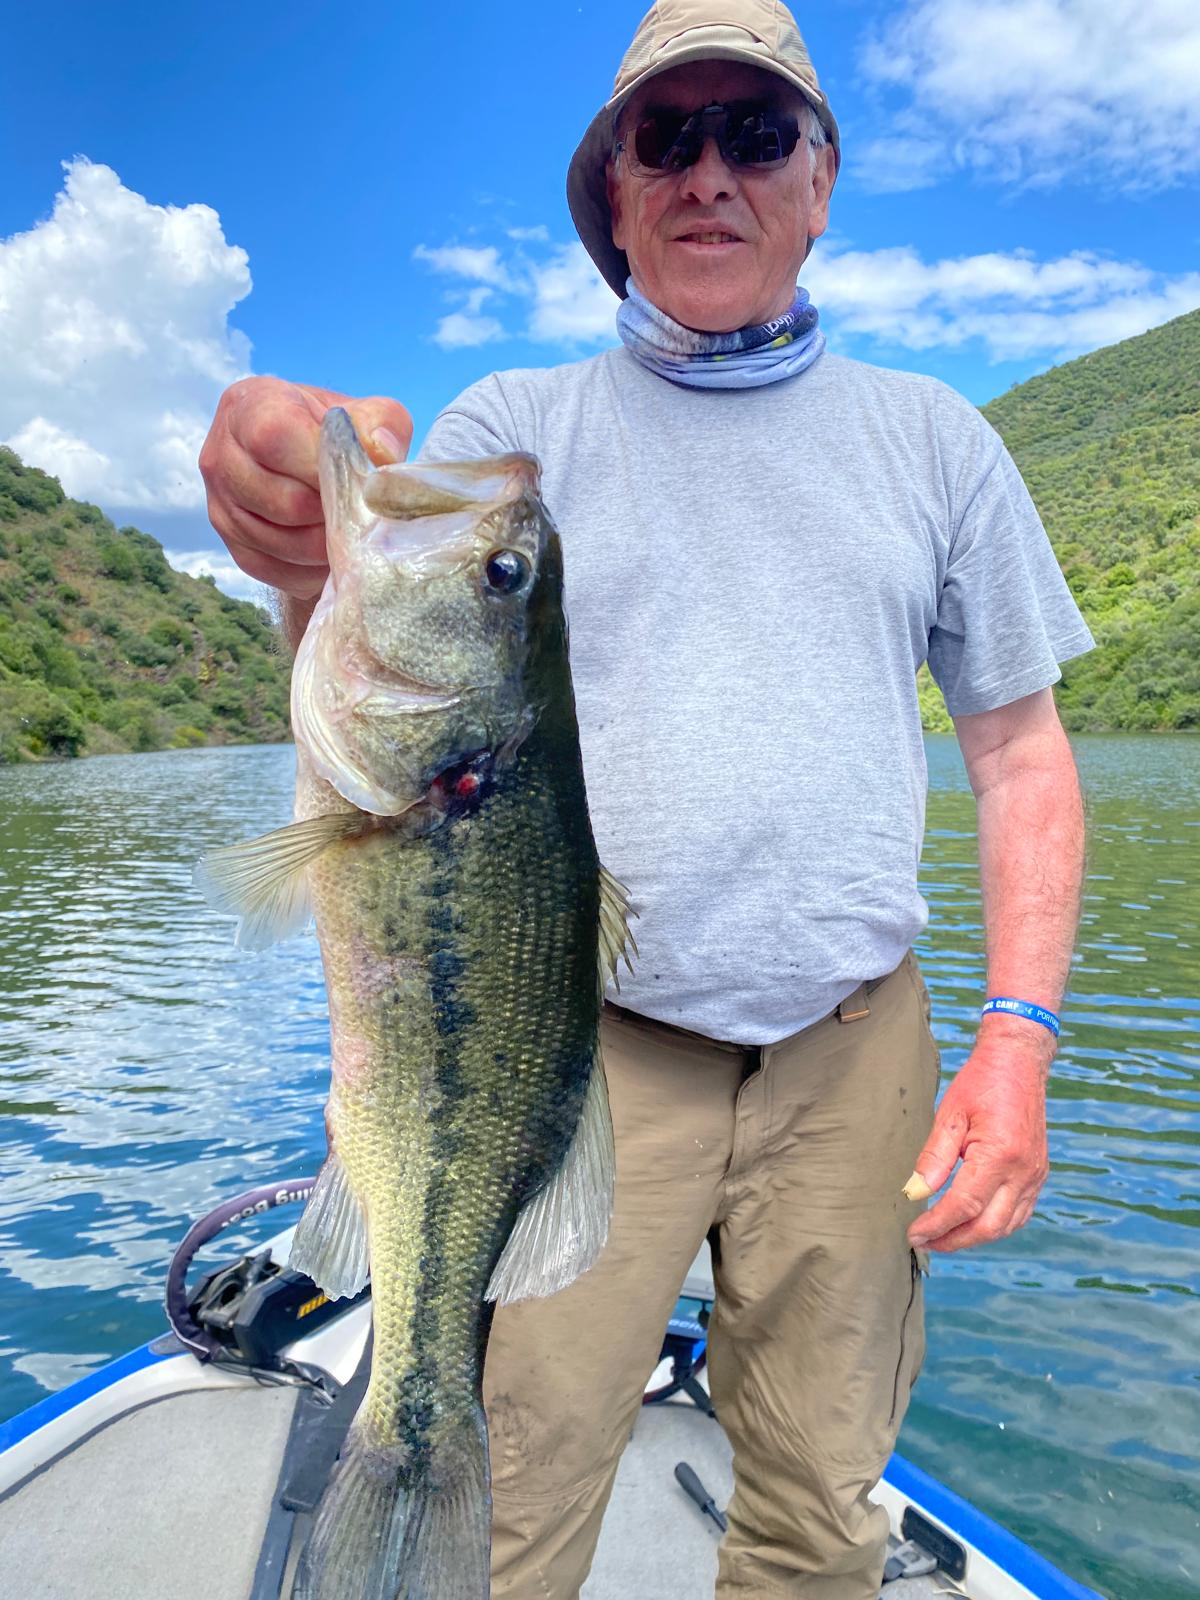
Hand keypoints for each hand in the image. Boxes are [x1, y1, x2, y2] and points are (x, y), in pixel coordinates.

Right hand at [199, 377, 412, 600]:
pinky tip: (329, 548)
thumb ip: (380, 422)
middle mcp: (220, 456)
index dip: (319, 465)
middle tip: (358, 508)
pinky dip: (312, 567)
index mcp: (247, 407)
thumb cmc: (338, 435)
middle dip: (331, 511)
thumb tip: (379, 451)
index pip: (272, 436)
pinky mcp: (234, 548)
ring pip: (283, 542)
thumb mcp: (367, 414)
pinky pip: (277, 569)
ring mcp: (220, 506)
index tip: (353, 476)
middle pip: (282, 500)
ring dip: (327, 543)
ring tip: (347, 527)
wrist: (310, 469)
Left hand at [906, 1018, 1051, 1252]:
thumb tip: (915, 1193)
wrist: (1018, 1063)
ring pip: (1006, 1226)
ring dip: (974, 1238)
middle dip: (953, 1240)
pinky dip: (995, 1225)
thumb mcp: (949, 1115)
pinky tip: (972, 1223)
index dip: (937, 1225)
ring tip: (943, 1237)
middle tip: (924, 1242)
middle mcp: (1023, 1171)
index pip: (964, 1206)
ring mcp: (1035, 1175)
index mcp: (999, 1155)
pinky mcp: (1038, 1174)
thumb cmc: (980, 1083)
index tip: (914, 1234)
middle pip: (987, 1226)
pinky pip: (1019, 1214)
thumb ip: (933, 1158)